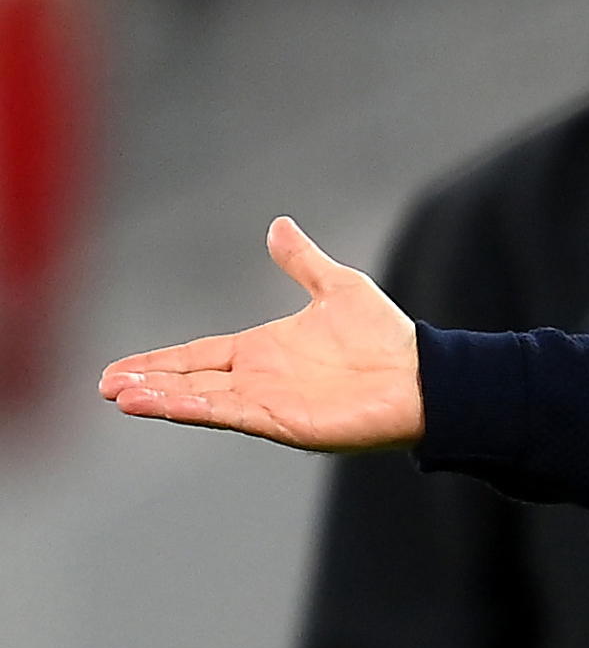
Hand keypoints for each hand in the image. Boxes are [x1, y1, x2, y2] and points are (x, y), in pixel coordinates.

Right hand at [100, 218, 421, 449]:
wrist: (422, 377)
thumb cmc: (387, 338)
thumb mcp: (338, 287)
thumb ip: (302, 261)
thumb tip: (279, 227)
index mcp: (265, 350)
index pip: (199, 355)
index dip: (161, 360)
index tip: (121, 367)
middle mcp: (260, 378)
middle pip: (190, 378)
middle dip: (148, 381)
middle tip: (106, 385)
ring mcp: (267, 401)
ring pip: (200, 398)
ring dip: (159, 396)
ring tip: (119, 396)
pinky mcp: (279, 420)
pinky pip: (225, 413)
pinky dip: (190, 408)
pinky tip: (156, 404)